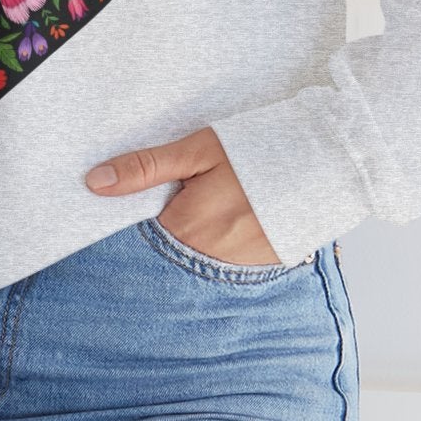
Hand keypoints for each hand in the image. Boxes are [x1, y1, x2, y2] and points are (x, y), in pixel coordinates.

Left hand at [85, 125, 281, 264]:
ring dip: (193, 242)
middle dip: (164, 232)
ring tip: (214, 209)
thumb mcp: (198, 151)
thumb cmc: (259, 151)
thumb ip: (146, 168)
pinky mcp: (260, 269)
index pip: (139, 237)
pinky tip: (233, 222)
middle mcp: (207, 258)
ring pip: (195, 260)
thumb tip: (94, 182)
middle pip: (167, 252)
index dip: (134, 220)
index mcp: (186, 228)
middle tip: (186, 201)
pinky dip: (220, 248)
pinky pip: (225, 265)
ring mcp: (236, 269)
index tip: (136, 204)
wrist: (327, 164)